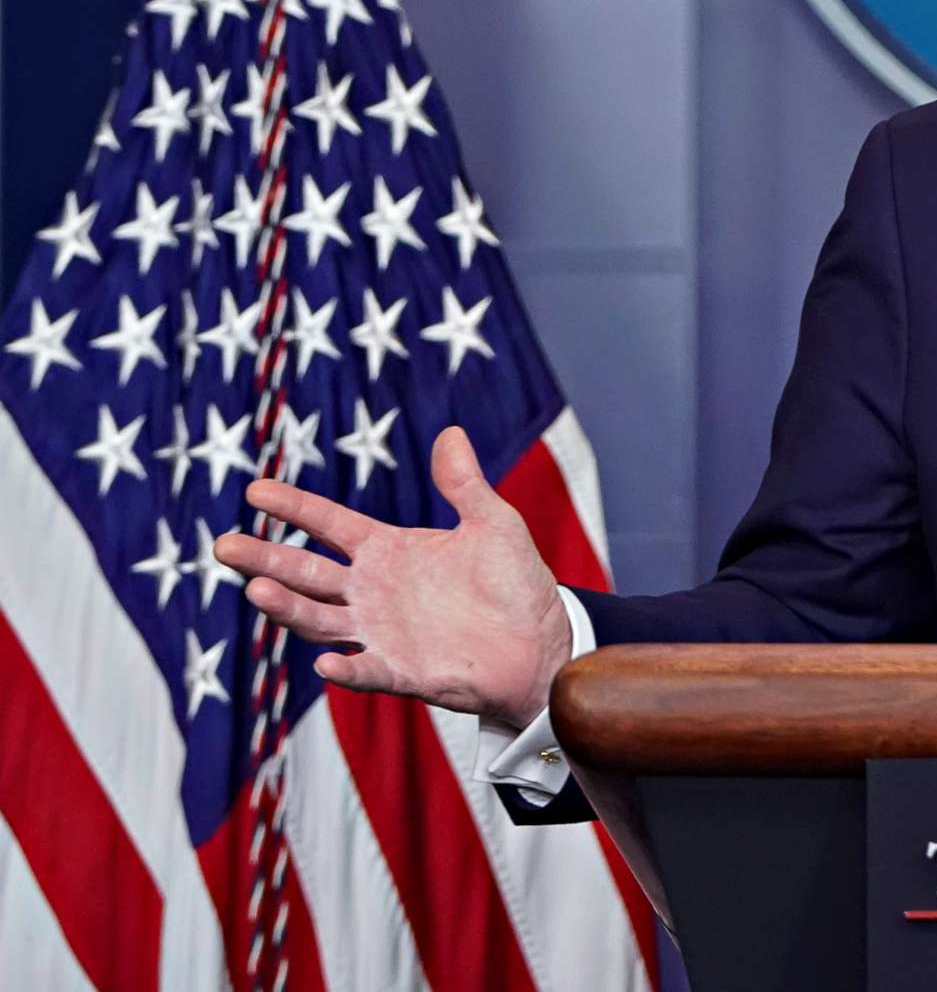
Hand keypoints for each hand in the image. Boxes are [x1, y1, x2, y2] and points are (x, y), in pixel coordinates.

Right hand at [212, 425, 573, 727]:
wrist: (543, 640)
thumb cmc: (513, 582)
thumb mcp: (493, 524)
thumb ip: (464, 484)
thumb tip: (452, 433)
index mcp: (388, 550)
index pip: (329, 524)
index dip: (295, 508)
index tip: (256, 489)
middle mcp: (372, 591)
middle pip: (306, 573)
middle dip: (265, 560)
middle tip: (224, 546)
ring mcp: (381, 632)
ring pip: (320, 620)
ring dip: (289, 609)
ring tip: (257, 591)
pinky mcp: (403, 671)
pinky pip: (367, 671)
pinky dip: (346, 669)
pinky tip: (327, 664)